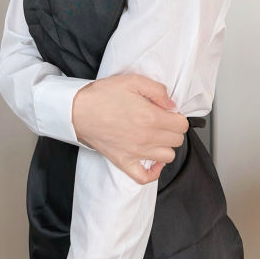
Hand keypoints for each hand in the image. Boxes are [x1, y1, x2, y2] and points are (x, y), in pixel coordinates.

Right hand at [72, 73, 188, 184]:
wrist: (78, 110)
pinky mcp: (124, 162)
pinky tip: (153, 160)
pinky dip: (153, 172)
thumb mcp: (133, 81)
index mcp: (151, 117)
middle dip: (173, 130)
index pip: (181, 125)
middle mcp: (146, 137)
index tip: (169, 113)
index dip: (177, 117)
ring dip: (166, 146)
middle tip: (162, 121)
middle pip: (177, 140)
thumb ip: (158, 90)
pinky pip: (145, 177)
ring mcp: (136, 152)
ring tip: (156, 136)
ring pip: (168, 157)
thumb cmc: (103, 95)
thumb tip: (172, 105)